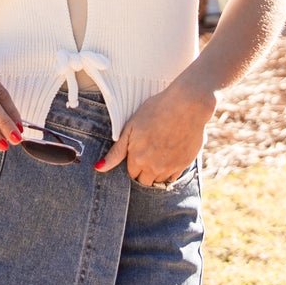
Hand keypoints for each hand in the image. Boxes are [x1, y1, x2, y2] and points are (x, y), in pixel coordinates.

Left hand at [98, 75, 213, 184]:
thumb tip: (98, 168)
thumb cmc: (156, 110)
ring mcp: (170, 167)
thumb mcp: (131, 128)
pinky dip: (169, 172)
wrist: (186, 104)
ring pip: (158, 180)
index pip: (131, 173)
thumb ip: (116, 152)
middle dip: (143, 172)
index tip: (137, 152)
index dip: (133, 163)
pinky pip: (173, 178)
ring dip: (156, 173)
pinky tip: (170, 157)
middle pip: (144, 181)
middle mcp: (153, 167)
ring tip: (159, 154)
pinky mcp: (184, 164)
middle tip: (147, 154)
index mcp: (138, 159)